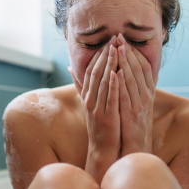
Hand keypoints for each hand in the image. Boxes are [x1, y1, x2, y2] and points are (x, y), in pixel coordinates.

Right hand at [69, 35, 119, 182]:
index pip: (90, 70)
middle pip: (96, 73)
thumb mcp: (88, 102)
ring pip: (102, 82)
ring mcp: (97, 108)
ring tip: (116, 49)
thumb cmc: (100, 125)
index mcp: (87, 95)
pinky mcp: (106, 117)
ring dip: (109, 65)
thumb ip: (80, 85)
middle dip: (105, 55)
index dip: (98, 55)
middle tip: (113, 38)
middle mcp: (90, 100)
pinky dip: (113, 85)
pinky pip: (109, 98)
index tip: (107, 41)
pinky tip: (118, 73)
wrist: (103, 150)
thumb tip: (70, 67)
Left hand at [116, 33, 154, 155]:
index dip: (135, 52)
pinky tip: (117, 73)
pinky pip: (127, 97)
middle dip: (129, 52)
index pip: (144, 67)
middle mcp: (146, 97)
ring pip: (133, 80)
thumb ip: (136, 89)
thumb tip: (129, 72)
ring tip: (118, 48)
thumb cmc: (134, 126)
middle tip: (119, 37)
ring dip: (126, 63)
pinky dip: (122, 84)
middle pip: (139, 70)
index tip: (124, 39)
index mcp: (148, 93)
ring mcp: (140, 106)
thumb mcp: (137, 104)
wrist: (136, 149)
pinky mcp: (132, 115)